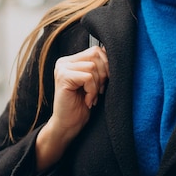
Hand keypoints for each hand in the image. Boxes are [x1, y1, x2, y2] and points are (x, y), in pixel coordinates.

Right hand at [35, 45, 108, 169]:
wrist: (69, 125)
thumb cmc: (82, 105)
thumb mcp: (93, 83)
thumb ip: (99, 67)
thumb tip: (114, 53)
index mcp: (71, 60)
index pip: (96, 50)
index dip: (106, 65)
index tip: (104, 83)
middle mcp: (64, 62)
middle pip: (96, 55)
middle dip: (103, 75)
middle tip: (98, 91)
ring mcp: (61, 69)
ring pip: (93, 67)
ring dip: (97, 85)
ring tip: (91, 97)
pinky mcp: (63, 78)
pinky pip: (88, 77)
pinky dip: (92, 90)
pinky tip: (87, 100)